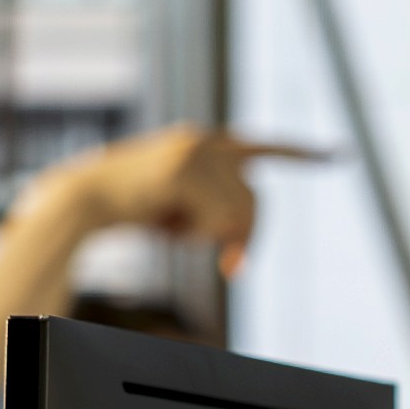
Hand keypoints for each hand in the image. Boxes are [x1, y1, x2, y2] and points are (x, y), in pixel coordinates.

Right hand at [0, 126, 322, 381]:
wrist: (73, 205)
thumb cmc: (120, 213)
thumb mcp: (175, 215)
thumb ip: (208, 214)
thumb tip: (238, 246)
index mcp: (204, 145)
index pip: (263, 148)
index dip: (300, 152)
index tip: (336, 155)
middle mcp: (206, 140)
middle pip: (255, 201)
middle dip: (244, 239)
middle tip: (229, 269)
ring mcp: (196, 147)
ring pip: (242, 213)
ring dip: (214, 239)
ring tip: (171, 233)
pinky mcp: (185, 163)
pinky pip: (221, 217)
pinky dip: (202, 236)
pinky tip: (167, 230)